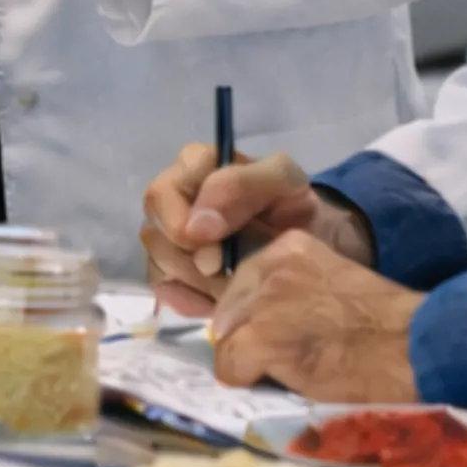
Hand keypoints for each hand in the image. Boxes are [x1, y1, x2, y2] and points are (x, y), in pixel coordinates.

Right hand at [140, 145, 375, 314]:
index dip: (181, 224)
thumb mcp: (284, 181)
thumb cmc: (292, 205)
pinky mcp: (170, 272)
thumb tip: (196, 226)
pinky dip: (195, 299)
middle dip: (191, 260)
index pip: (161, 194)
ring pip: (158, 265)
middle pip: (155, 234)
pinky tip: (223, 296)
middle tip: (226, 269)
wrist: (311, 243)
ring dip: (198, 281)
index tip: (216, 249)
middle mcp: (171, 199)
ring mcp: (167, 237)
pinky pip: (167, 291)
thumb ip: (242, 186)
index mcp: (193, 166)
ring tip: (235, 280)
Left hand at [205, 232, 423, 401]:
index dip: (258, 314)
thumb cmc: (388, 326)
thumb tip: (262, 318)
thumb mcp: (335, 285)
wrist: (416, 348)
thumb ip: (297, 290)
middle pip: (230, 308)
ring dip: (251, 359)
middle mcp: (269, 264)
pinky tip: (287, 382)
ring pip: (227, 337)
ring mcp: (262, 300)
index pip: (245, 281)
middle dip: (249, 336)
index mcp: (291, 246)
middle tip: (290, 357)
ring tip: (294, 370)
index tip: (287, 334)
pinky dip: (248, 380)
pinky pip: (229, 365)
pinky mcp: (260, 338)